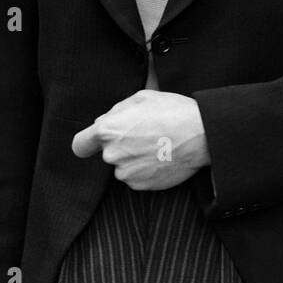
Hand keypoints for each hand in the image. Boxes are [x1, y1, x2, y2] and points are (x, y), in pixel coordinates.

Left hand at [72, 89, 209, 189]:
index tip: (95, 143)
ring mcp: (126, 172)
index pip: (80, 145)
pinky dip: (146, 170)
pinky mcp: (141, 185)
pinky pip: (137, 178)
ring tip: (158, 146)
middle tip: (146, 135)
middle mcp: (112, 154)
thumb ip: (116, 110)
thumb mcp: (142, 97)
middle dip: (122, 146)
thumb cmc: (174, 111)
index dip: (87, 144)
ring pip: (123, 166)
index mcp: (108, 130)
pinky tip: (163, 158)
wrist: (202, 135)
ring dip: (135, 159)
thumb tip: (103, 121)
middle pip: (107, 154)